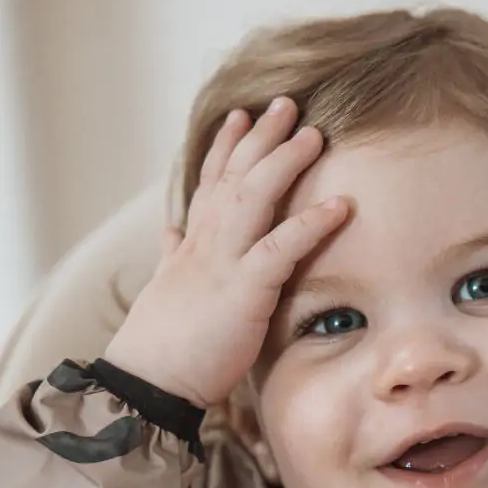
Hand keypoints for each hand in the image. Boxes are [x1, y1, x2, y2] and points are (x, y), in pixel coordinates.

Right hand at [104, 98, 348, 407]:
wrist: (147, 383)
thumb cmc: (161, 346)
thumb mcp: (166, 290)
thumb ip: (171, 255)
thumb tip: (168, 231)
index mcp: (190, 246)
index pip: (209, 184)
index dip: (226, 148)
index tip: (241, 116)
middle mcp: (205, 243)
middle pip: (235, 175)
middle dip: (261, 137)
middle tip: (286, 104)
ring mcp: (223, 262)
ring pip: (255, 196)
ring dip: (285, 161)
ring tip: (314, 135)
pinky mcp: (244, 290)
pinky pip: (282, 247)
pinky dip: (311, 223)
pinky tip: (340, 206)